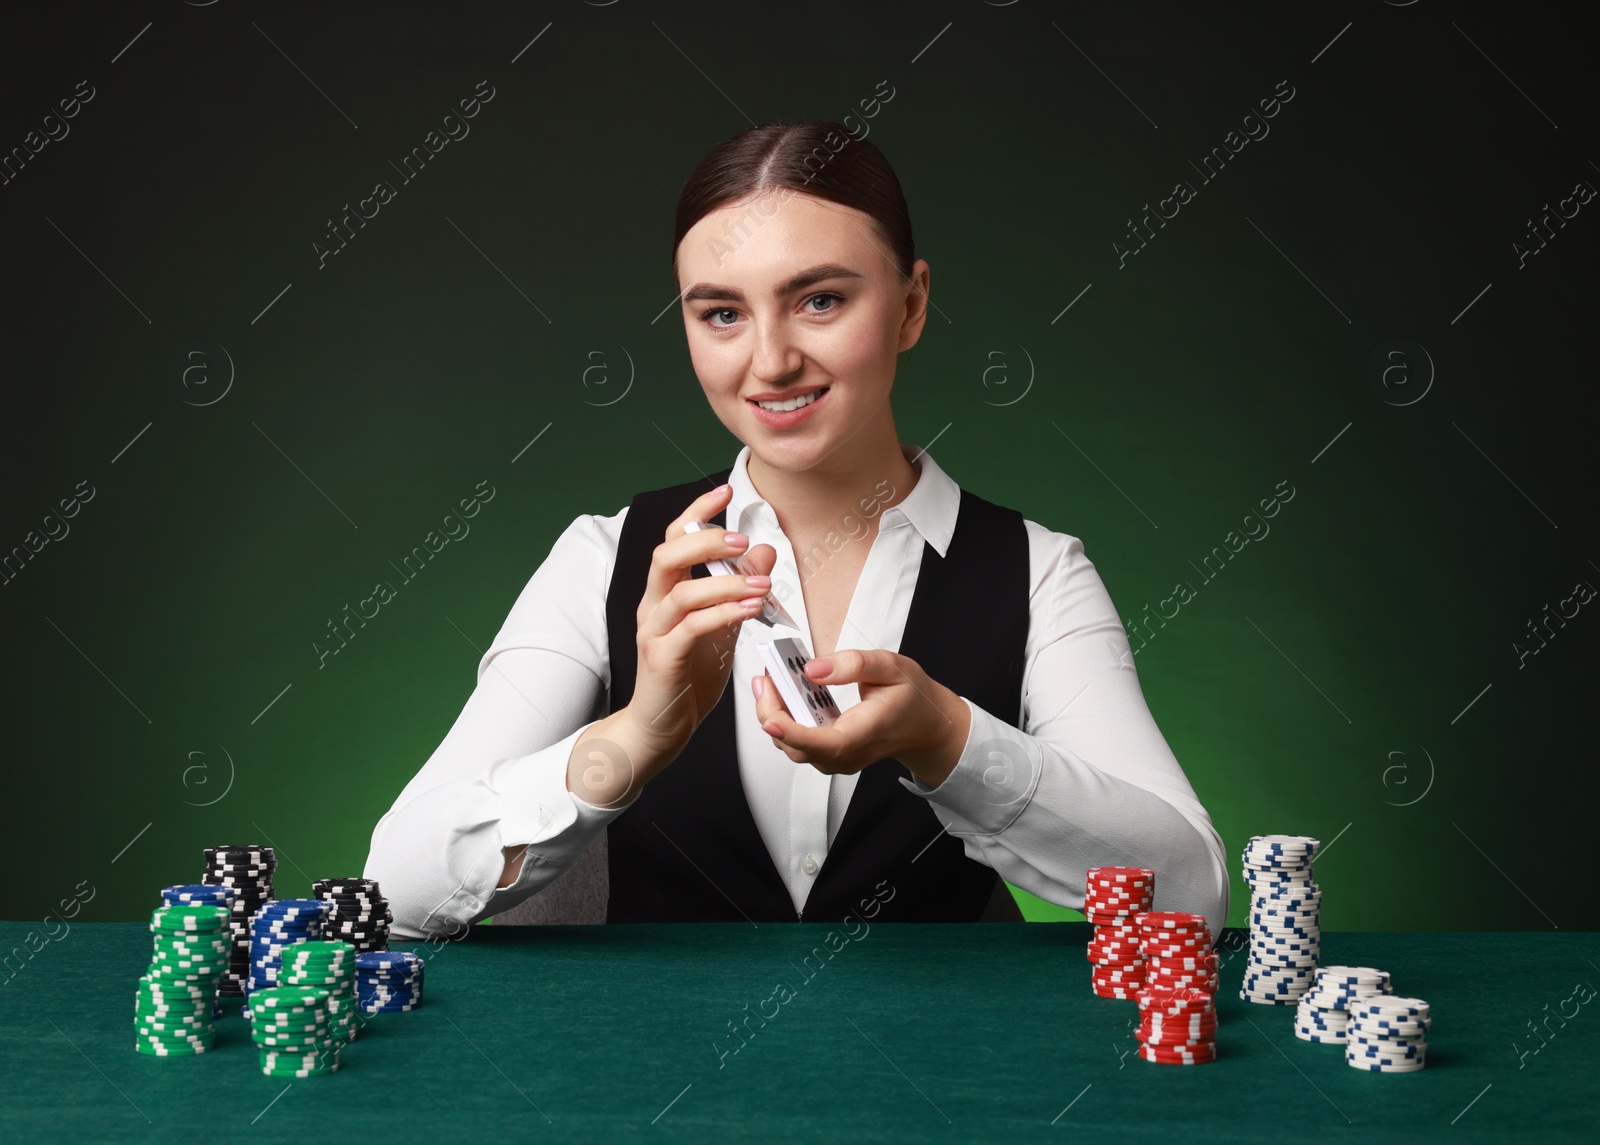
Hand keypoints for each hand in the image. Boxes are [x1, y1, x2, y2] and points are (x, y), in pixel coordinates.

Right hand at [621, 482, 776, 767]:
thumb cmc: (688, 676)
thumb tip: (764, 551)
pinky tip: (749, 611)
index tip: (726, 491)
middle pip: (666, 556)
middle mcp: (652, 606)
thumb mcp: (722, 626)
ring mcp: (653, 633)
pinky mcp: (662, 660)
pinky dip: (722, 615)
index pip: (674, 540)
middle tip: (744, 540)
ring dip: (725, 584)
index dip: (697, 513)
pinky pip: (690, 630)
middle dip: (706, 541)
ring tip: (761, 584)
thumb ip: (739, 590)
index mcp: (663, 592)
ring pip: (681, 593)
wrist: (661, 726)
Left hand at [751, 648, 970, 786]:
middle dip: (772, 713)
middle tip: (765, 678)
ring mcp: (838, 759)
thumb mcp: (891, 667)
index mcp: (866, 733)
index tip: (770, 718)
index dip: (794, 734)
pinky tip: (783, 695)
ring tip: (771, 681)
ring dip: (775, 716)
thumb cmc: (912, 697)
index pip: (826, 744)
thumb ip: (853, 664)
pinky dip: (783, 721)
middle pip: (798, 748)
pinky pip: (798, 744)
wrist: (926, 726)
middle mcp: (849, 754)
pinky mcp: (830, 756)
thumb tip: (813, 670)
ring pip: (793, 748)